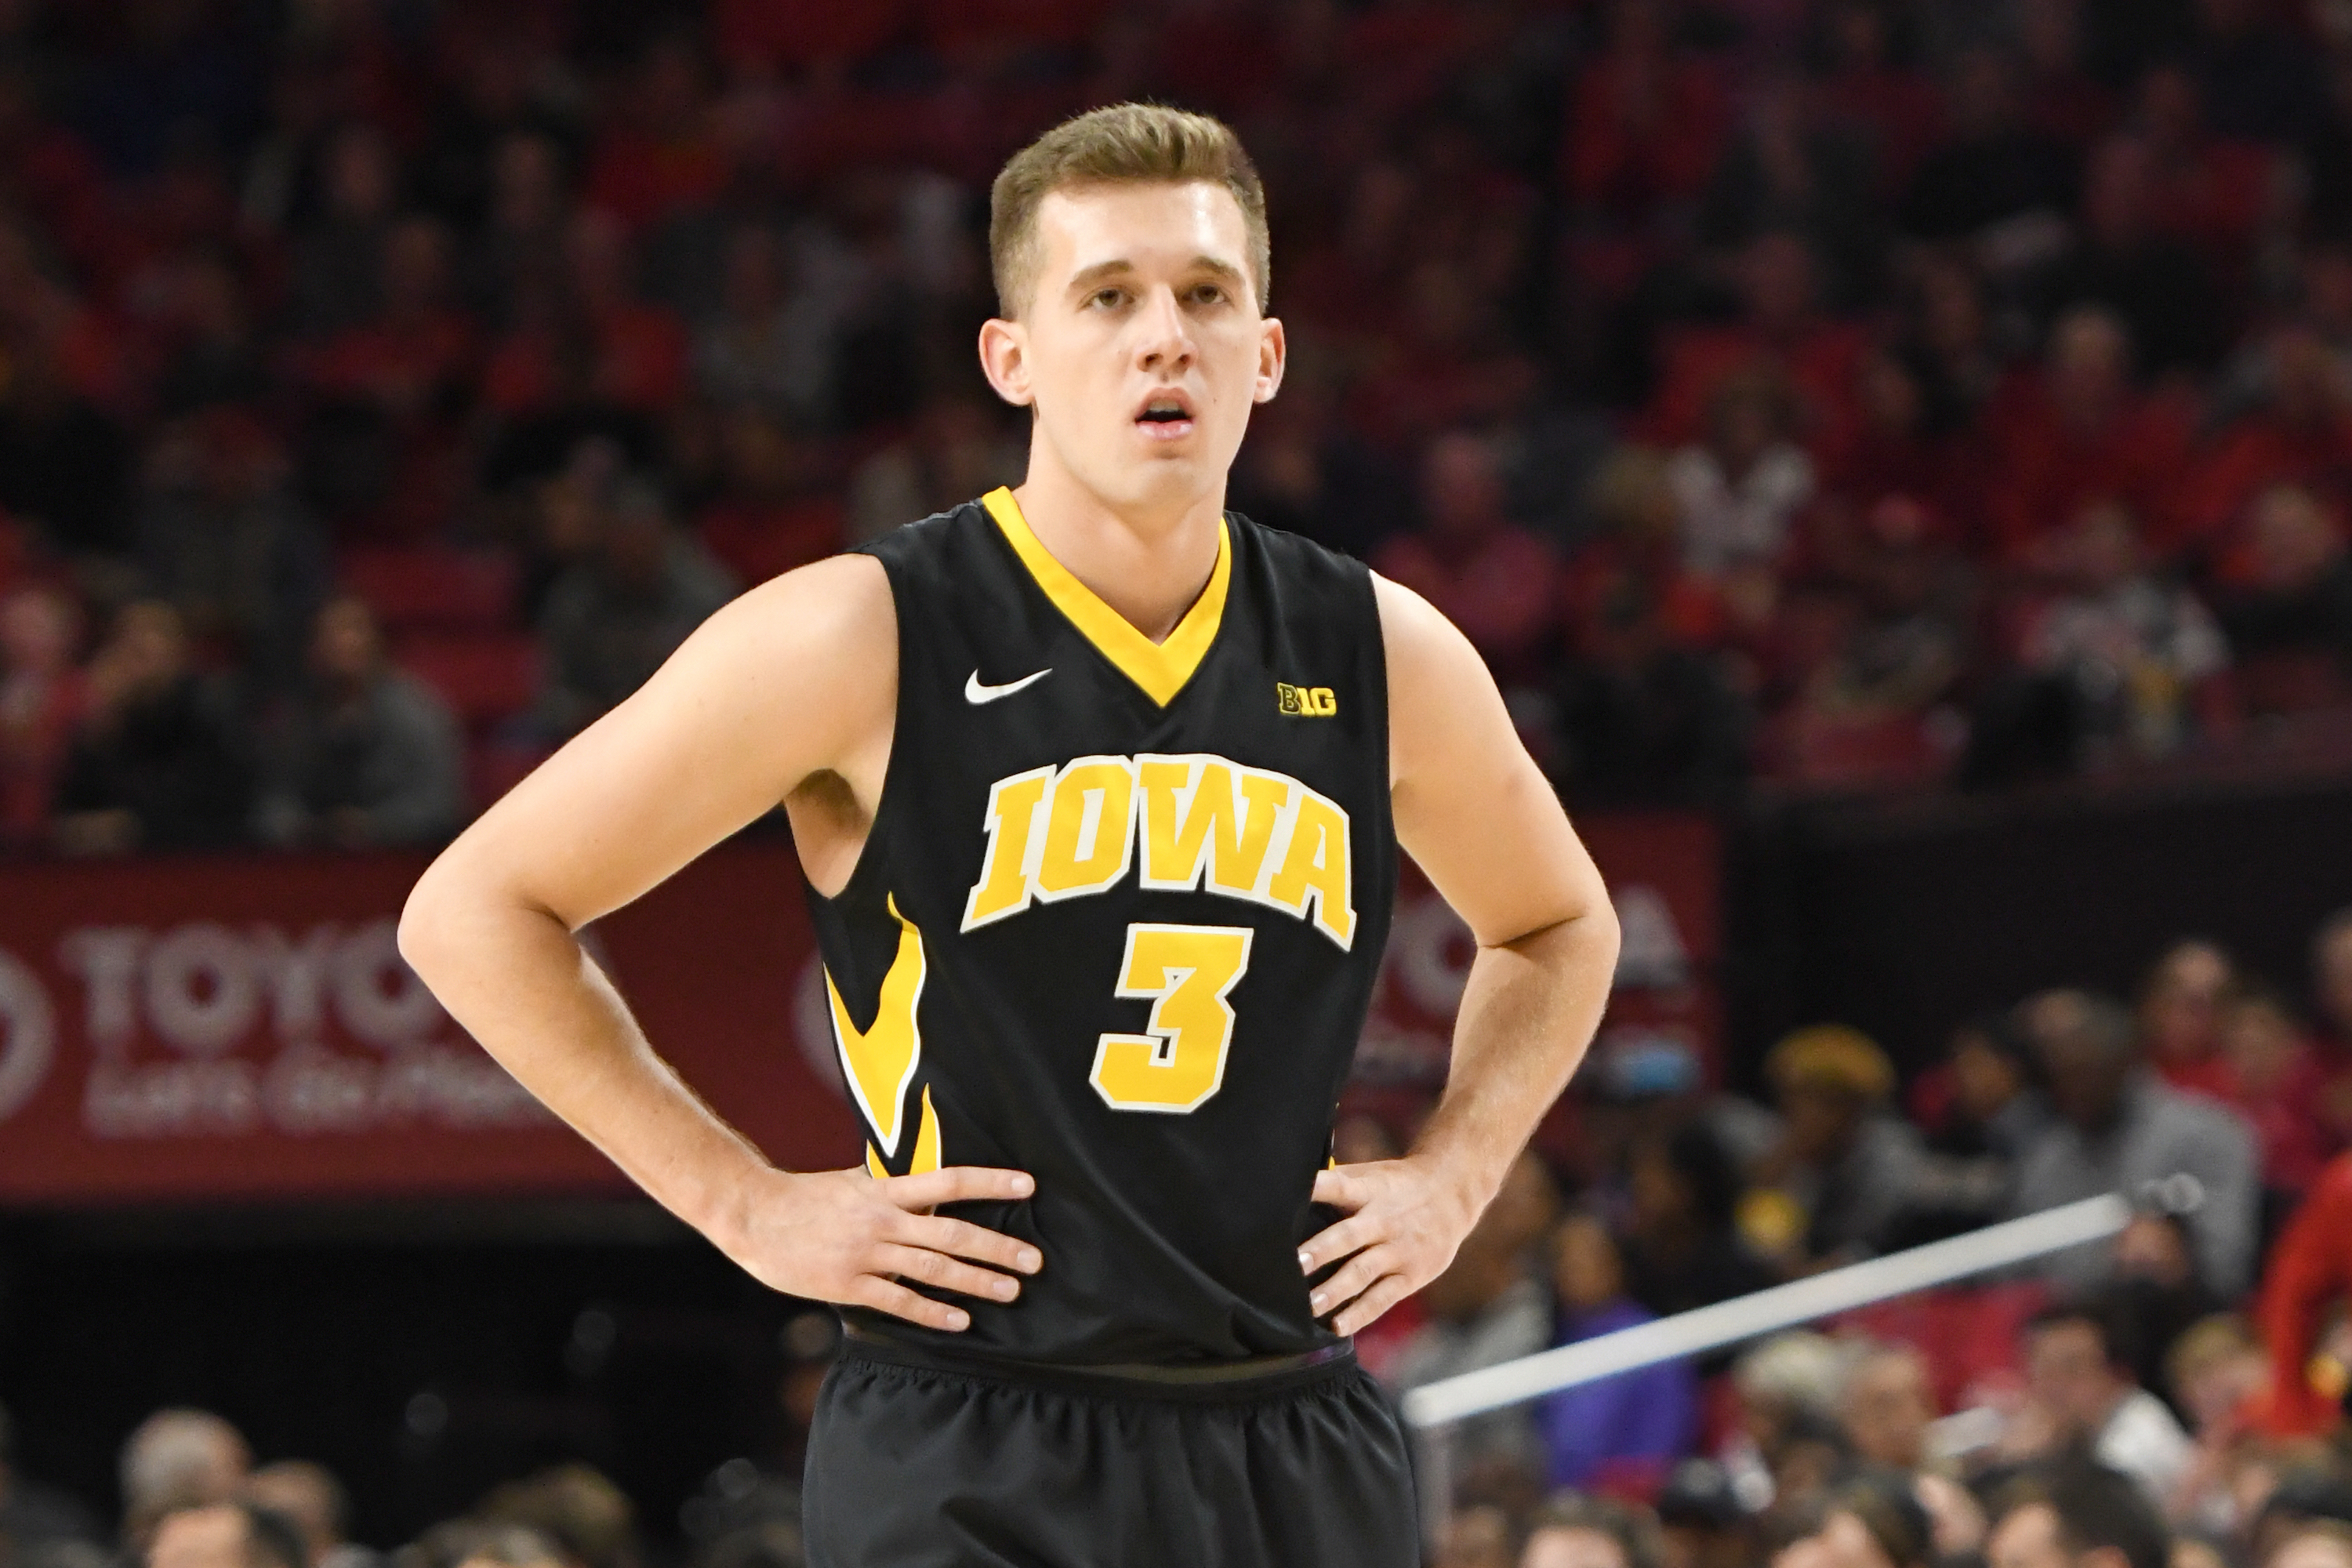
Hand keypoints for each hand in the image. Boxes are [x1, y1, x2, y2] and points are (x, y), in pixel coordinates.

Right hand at [722, 1164, 1040, 1331]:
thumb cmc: (806, 1196)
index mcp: (885, 1189)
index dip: (990, 1182)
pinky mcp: (848, 1284)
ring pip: (933, 1269)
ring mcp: (866, 1254)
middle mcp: (882, 1220)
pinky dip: (932, 1312)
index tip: (1027, 1185)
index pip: (949, 1181)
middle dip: (997, 1247)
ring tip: (1011, 1291)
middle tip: (1034, 1260)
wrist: (754, 1215)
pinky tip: (960, 1322)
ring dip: (976, 1281)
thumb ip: (891, 1183)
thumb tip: (927, 1175)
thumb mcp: (854, 1180)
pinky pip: (899, 1302)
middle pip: (952, 1233)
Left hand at [1297, 1156, 1479, 1335]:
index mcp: (1369, 1190)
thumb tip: (1289, 1192)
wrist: (1452, 1195)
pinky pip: (1382, 1298)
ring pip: (1363, 1271)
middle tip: (1295, 1265)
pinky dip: (1360, 1314)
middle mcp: (1383, 1220)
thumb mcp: (1371, 1175)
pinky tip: (1337, 1325)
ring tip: (1310, 1304)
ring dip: (1336, 1289)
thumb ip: (1336, 1183)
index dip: (1316, 1189)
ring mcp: (1398, 1250)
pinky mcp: (1411, 1275)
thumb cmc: (1396, 1186)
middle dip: (1321, 1250)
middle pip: (1349, 1235)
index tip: (1292, 1196)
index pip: (1339, 1186)